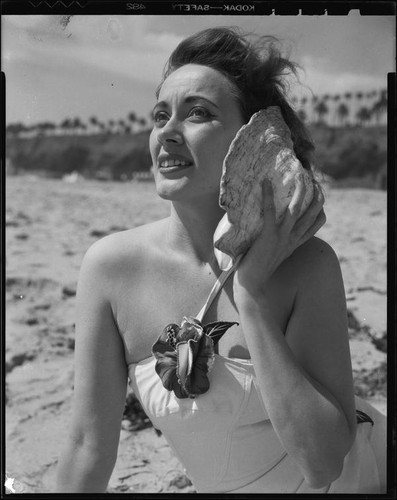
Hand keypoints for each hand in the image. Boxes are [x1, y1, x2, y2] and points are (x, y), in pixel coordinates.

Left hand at [233, 175, 325, 303]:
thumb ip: (279, 241)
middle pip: (312, 214)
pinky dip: (268, 196)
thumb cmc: (258, 267)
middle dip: (316, 195)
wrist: (251, 283)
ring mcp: (281, 237)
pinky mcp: (267, 237)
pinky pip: (270, 212)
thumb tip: (273, 225)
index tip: (319, 193)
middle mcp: (292, 239)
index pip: (316, 223)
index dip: (320, 207)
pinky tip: (265, 184)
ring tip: (301, 177)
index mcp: (295, 243)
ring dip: (300, 192)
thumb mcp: (276, 252)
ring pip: (296, 210)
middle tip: (314, 179)